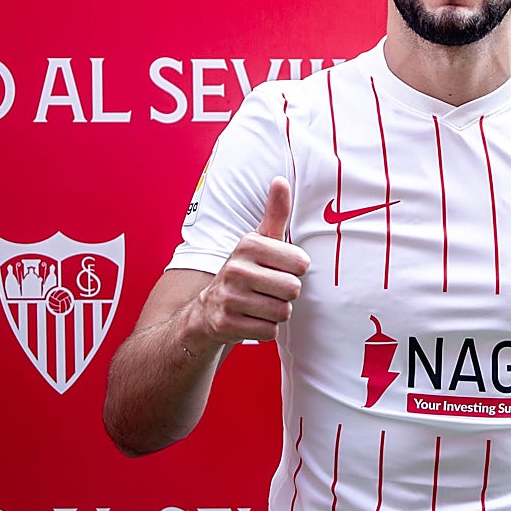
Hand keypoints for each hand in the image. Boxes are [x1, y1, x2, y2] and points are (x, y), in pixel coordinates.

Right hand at [187, 177, 309, 348]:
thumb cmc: (246, 270)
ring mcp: (229, 297)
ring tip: (259, 303)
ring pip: (283, 312)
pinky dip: (265, 328)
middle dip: (286, 294)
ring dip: (276, 312)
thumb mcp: (260, 240)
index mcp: (248, 244)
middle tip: (267, 289)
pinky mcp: (227, 323)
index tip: (278, 268)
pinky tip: (250, 319)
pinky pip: (270, 331)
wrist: (208, 310)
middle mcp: (236, 268)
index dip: (295, 270)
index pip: (302, 264)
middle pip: (294, 289)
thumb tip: (280, 179)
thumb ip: (275, 213)